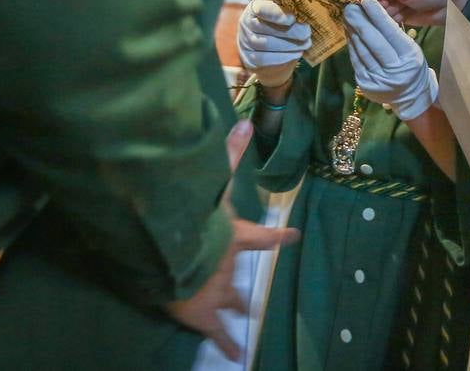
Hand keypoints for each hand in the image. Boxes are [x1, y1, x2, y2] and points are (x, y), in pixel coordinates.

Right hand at [166, 121, 299, 359]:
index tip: (293, 236)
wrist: (177, 256)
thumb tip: (245, 122)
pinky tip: (236, 356)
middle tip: (249, 296)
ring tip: (245, 320)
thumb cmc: (195, 219)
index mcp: (234, 237)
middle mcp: (228, 266)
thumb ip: (229, 155)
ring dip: (235, 310)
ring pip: (230, 302)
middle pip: (239, 276)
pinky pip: (217, 333)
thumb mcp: (215, 185)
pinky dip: (226, 344)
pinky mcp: (200, 314)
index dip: (278, 237)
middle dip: (240, 285)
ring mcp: (216, 292)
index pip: (261, 237)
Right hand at [237, 0, 310, 86]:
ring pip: (266, 44)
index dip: (276, 13)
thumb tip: (312, 7)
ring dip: (289, 45)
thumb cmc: (280, 25)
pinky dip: (283, 57)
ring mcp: (245, 42)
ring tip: (305, 44)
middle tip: (307, 33)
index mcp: (256, 7)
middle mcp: (246, 23)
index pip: (261, 9)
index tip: (292, 18)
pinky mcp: (249, 58)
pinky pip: (264, 59)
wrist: (269, 50)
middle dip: (290, 31)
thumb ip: (292, 8)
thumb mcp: (284, 13)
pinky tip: (296, 54)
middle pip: (265, 28)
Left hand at [343, 0, 437, 120]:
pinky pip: (355, 59)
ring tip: (347, 16)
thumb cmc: (411, 65)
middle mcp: (393, 70)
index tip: (366, 0)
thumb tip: (372, 11)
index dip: (377, 15)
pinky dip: (351, 44)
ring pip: (361, 50)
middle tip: (349, 6)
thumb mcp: (410, 48)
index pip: (390, 32)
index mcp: (409, 57)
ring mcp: (377, 79)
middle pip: (373, 41)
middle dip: (359, 21)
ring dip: (352, 31)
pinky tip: (349, 32)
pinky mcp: (364, 84)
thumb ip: (393, 32)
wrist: (410, 95)